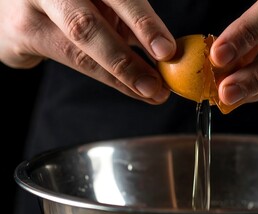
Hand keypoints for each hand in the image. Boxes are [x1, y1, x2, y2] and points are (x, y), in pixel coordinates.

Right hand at [0, 0, 174, 103]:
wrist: (21, 1)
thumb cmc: (73, 1)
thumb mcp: (101, 1)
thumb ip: (128, 19)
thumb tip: (167, 51)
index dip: (143, 24)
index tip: (167, 51)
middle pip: (87, 25)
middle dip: (125, 60)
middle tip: (154, 85)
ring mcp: (30, 7)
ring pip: (78, 50)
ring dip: (119, 76)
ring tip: (149, 92)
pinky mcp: (22, 33)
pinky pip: (69, 60)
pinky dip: (106, 77)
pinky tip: (129, 87)